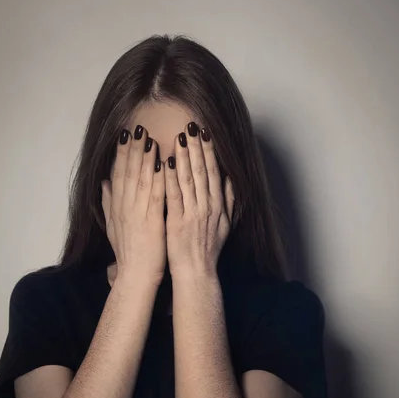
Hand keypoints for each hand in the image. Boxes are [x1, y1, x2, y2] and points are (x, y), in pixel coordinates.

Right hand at [101, 125, 165, 285]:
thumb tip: (103, 182)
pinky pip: (155, 195)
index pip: (118, 174)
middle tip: (136, 127)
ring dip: (144, 157)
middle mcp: (125, 206)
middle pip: (127, 172)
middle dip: (132, 148)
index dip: (121, 153)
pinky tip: (162, 163)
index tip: (125, 135)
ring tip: (148, 137)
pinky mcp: (152, 221)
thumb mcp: (113, 225)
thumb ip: (108, 202)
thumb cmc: (128, 252)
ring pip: (140, 180)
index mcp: (118, 206)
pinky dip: (158, 178)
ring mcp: (137, 213)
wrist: (135, 275)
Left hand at [164, 122, 234, 277]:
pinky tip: (165, 163)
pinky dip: (170, 178)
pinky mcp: (178, 222)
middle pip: (203, 170)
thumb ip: (230, 200)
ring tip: (180, 136)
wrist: (197, 272)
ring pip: (189, 179)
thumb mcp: (226, 224)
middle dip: (198, 146)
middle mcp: (208, 206)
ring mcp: (193, 213)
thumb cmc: (209, 249)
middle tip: (192, 125)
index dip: (210, 150)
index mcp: (218, 205)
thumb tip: (233, 178)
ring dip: (185, 156)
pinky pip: (174, 196)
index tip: (205, 132)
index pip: (215, 171)